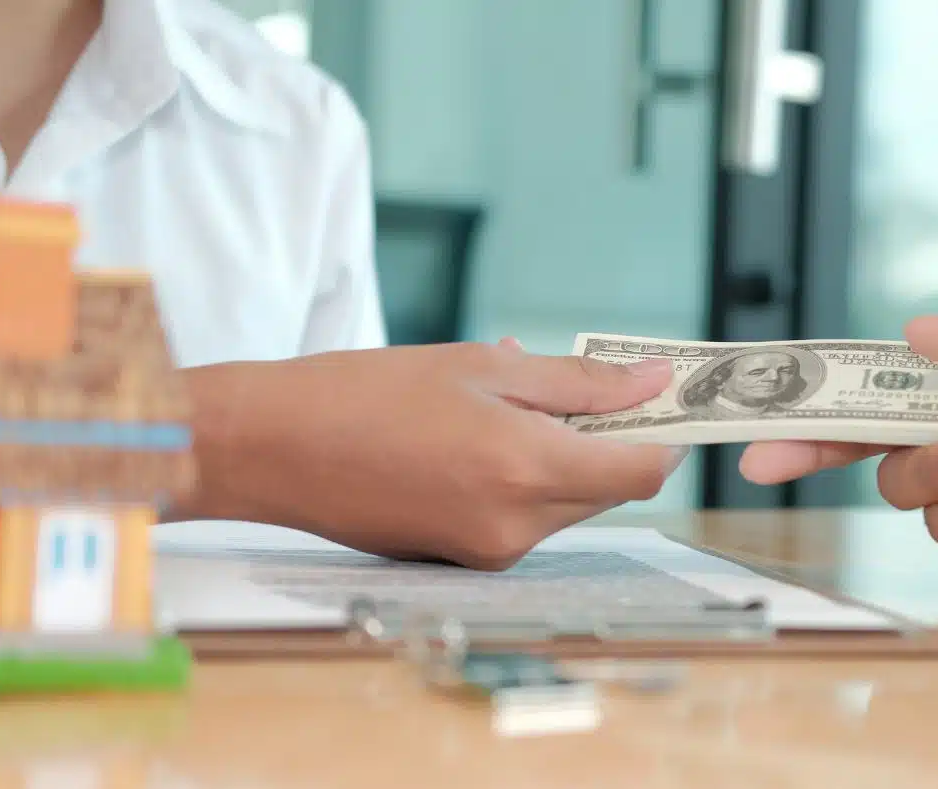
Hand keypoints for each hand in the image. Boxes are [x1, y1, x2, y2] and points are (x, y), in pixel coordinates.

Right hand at [174, 341, 682, 568]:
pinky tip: (482, 434)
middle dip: (611, 439)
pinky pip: (526, 517)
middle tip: (584, 386)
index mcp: (527, 470)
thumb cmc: (364, 395)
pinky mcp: (465, 558)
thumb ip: (580, 381)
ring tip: (511, 402)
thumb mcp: (481, 367)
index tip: (667, 401)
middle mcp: (518, 526)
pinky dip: (526, 477)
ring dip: (564, 456)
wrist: (270, 448)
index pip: (643, 472)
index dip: (667, 436)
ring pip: (568, 504)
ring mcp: (491, 550)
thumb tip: (653, 380)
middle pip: (609, 489)